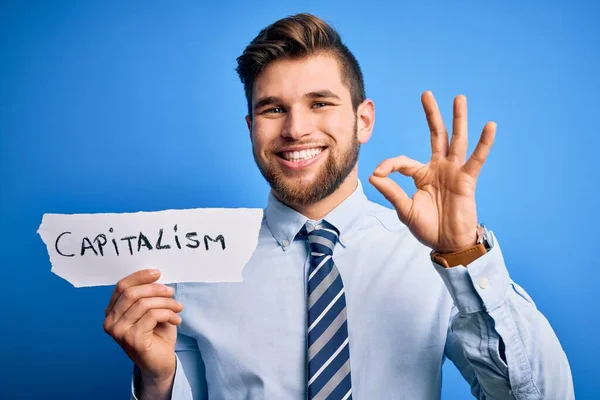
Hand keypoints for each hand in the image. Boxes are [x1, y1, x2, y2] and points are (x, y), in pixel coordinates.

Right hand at [103, 269, 182, 390]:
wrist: (161, 363)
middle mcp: (110, 322)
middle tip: (172, 293)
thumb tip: (156, 276)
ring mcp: (119, 332)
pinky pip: (152, 316)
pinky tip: (176, 320)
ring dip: (166, 303)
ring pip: (144, 304)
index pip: (122, 287)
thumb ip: (148, 295)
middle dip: (156, 289)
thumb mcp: (151, 310)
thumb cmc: (156, 335)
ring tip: (178, 308)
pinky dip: (168, 314)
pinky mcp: (133, 340)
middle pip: (132, 293)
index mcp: (112, 312)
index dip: (140, 277)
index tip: (158, 273)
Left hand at [369, 91, 495, 252]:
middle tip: (426, 94)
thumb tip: (373, 175)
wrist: (447, 244)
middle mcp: (438, 169)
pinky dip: (484, 143)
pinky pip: (476, 159)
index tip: (379, 174)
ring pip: (456, 140)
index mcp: (421, 175)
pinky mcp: (467, 180)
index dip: (389, 166)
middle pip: (435, 136)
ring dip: (458, 119)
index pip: (403, 161)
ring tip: (459, 98)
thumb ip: (391, 191)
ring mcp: (453, 172)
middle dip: (431, 115)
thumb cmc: (428, 227)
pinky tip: (490, 126)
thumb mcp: (405, 209)